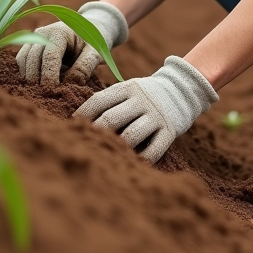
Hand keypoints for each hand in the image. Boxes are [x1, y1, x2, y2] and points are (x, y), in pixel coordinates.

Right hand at [16, 1, 127, 85]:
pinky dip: (25, 73)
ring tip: (38, 92)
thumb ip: (85, 67)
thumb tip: (71, 84)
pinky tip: (34, 85)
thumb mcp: (95, 52)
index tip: (52, 90)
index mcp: (59, 32)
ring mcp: (33, 38)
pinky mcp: (29, 45)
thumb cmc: (92, 41)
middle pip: (33, 57)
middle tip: (43, 96)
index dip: (49, 74)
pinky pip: (21, 60)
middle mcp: (42, 33)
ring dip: (28, 77)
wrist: (88, 27)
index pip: (50, 55)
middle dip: (36, 78)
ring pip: (23, 59)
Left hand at [74, 56, 217, 162]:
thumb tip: (78, 118)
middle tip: (84, 145)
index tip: (70, 126)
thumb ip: (109, 100)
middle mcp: (141, 100)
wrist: (182, 89)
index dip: (83, 114)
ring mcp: (156, 116)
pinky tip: (132, 164)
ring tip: (106, 156)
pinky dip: (141, 159)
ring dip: (117, 147)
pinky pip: (154, 149)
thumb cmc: (144, 96)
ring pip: (131, 135)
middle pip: (111, 119)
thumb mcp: (128, 89)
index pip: (99, 101)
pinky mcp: (170, 130)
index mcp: (127, 88)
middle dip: (95, 133)